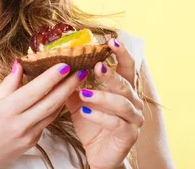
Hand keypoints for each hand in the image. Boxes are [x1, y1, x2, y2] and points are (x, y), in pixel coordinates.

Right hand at [0, 61, 87, 168]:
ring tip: (77, 79)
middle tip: (82, 69)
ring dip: (66, 95)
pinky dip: (55, 108)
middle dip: (69, 85)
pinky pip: (47, 122)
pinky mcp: (33, 142)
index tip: (65, 64)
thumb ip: (6, 85)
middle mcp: (19, 124)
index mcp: (5, 112)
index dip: (51, 77)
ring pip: (52, 112)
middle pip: (50, 102)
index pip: (34, 91)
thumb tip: (19, 65)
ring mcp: (28, 136)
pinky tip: (61, 96)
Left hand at [66, 39, 144, 168]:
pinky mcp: (129, 135)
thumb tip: (60, 65)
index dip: (122, 53)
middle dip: (111, 74)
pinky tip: (85, 112)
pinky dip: (100, 117)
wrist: (99, 155)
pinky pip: (116, 123)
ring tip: (84, 94)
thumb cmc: (93, 125)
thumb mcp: (80, 102)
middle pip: (126, 84)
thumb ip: (74, 85)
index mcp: (125, 89)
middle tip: (96, 67)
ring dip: (102, 97)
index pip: (128, 66)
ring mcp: (134, 119)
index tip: (112, 41)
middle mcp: (134, 102)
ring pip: (122, 104)